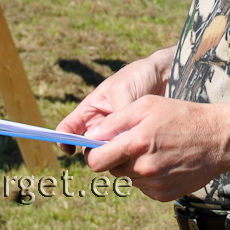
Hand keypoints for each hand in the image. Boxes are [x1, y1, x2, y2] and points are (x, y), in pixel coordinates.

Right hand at [55, 46, 174, 154]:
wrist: (166, 75)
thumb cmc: (139, 76)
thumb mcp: (123, 90)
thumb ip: (116, 114)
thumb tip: (111, 141)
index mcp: (91, 109)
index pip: (69, 128)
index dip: (64, 140)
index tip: (70, 151)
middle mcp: (101, 124)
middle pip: (88, 146)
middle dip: (93, 152)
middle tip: (106, 153)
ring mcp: (117, 133)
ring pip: (107, 152)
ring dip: (113, 154)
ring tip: (125, 151)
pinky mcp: (133, 139)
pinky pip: (125, 152)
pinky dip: (128, 154)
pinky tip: (137, 153)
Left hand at [83, 95, 229, 201]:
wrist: (218, 138)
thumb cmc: (181, 115)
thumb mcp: (147, 105)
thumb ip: (115, 121)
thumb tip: (90, 136)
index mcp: (135, 143)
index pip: (95, 161)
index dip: (93, 153)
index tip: (99, 146)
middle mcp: (143, 168)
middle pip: (111, 169)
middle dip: (116, 156)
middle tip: (133, 142)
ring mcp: (154, 184)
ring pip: (128, 178)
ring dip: (133, 166)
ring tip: (155, 149)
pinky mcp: (163, 195)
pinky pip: (143, 187)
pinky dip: (148, 176)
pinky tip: (164, 161)